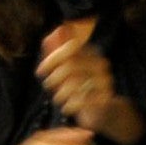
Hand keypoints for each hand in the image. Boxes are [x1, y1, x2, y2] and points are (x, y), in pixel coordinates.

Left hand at [36, 19, 126, 136]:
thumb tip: (50, 36)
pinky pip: (82, 101)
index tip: (40, 71)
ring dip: (60, 93)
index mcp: (91, 53)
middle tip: (48, 86)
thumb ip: (58, 52)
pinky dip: (70, 105)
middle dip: (53, 78)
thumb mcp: (67, 68)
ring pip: (74, 85)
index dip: (53, 58)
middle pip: (70, 66)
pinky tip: (67, 107)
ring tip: (58, 98)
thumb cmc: (80, 85)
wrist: (104, 108)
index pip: (71, 47)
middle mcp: (100, 64)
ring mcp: (105, 81)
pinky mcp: (105, 98)